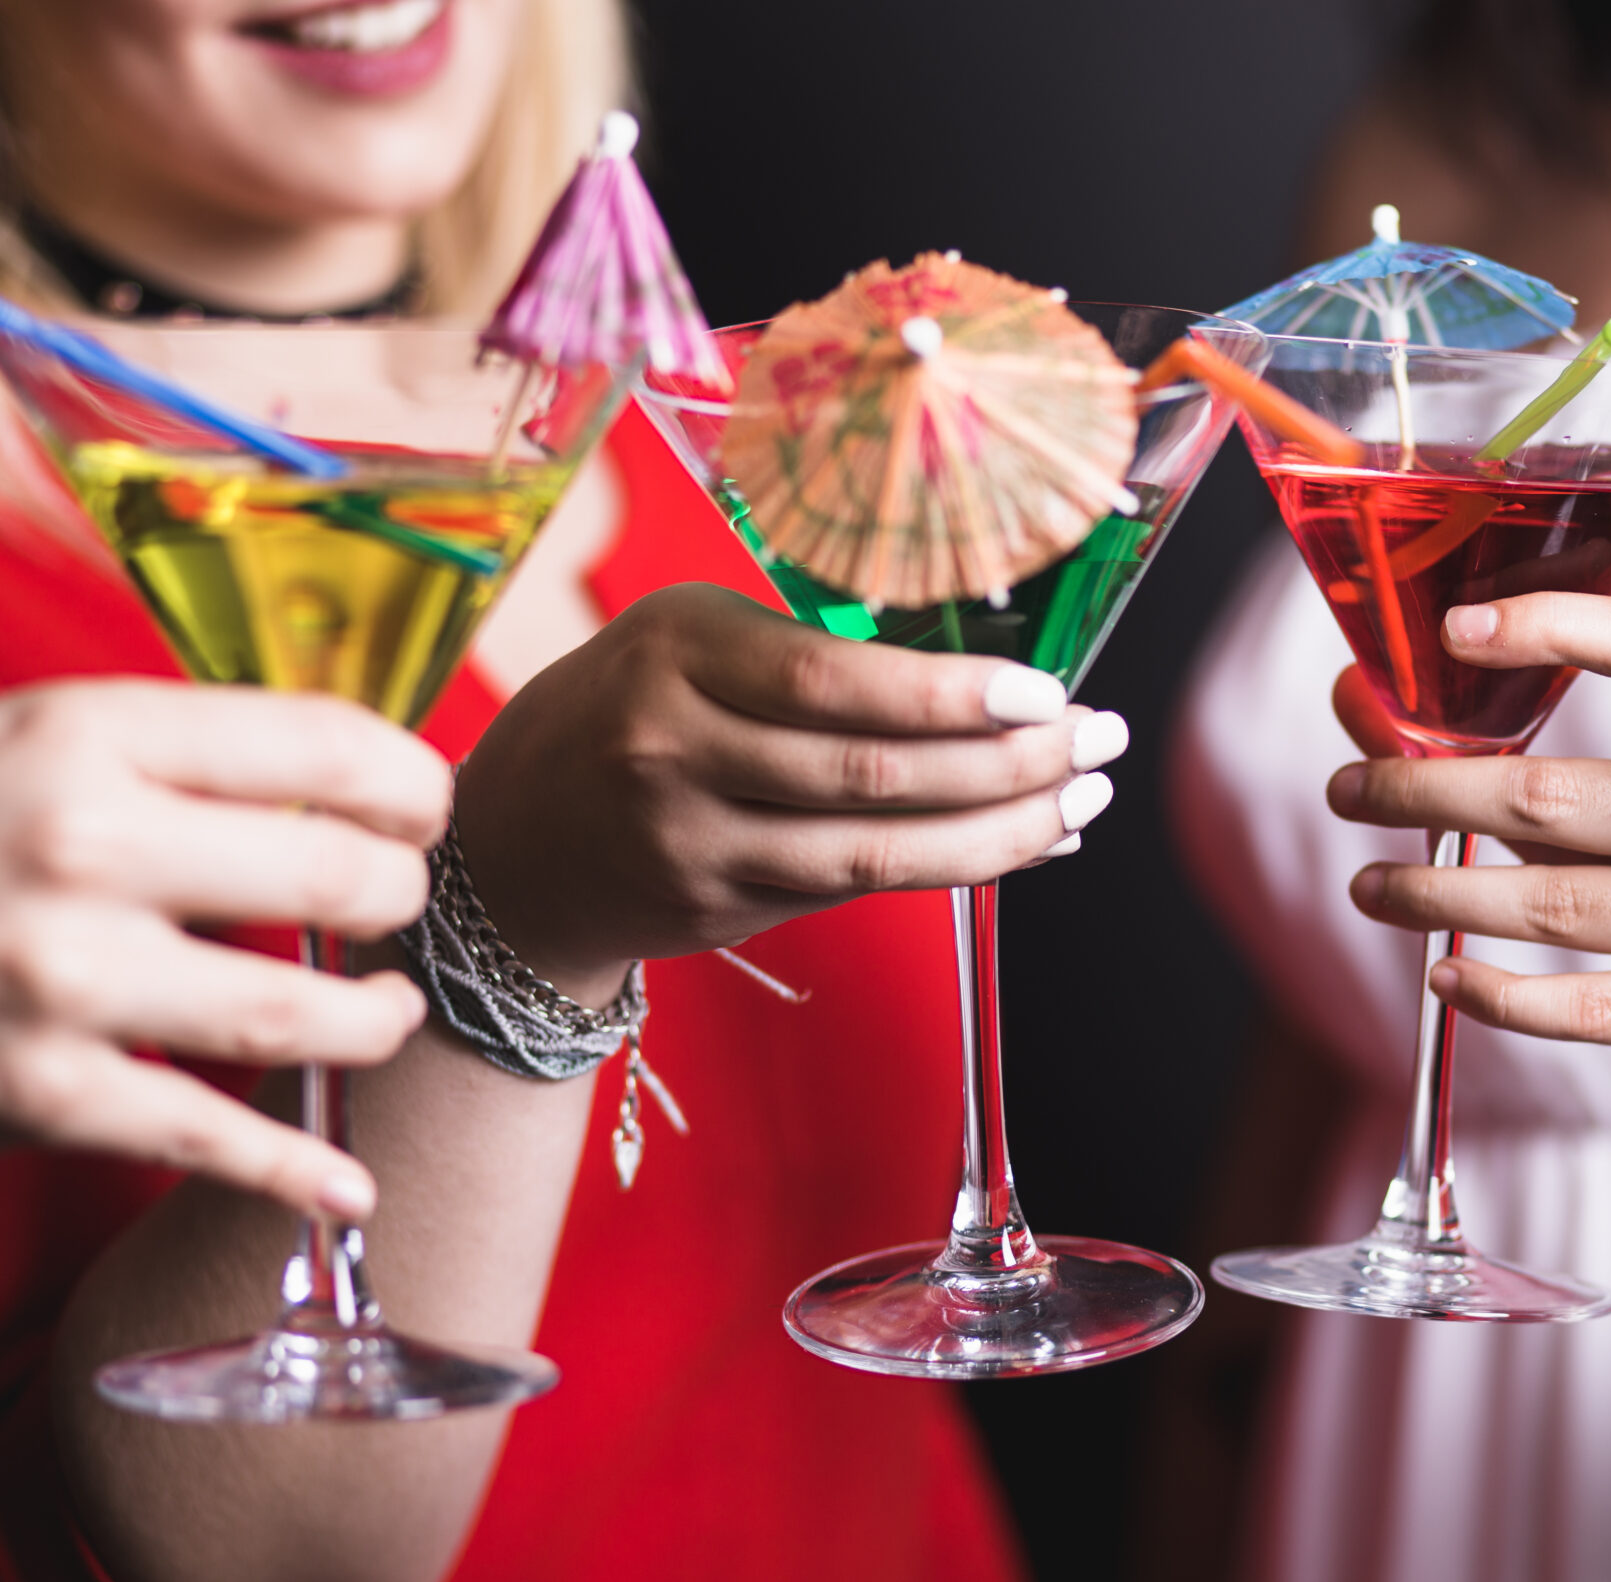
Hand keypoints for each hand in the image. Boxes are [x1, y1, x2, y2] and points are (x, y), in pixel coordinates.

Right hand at [0, 681, 448, 1212]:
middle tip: (395, 912)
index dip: (410, 782)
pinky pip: (209, 1136)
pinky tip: (351, 1187)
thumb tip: (340, 784)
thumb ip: (169, 757)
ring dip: (371, 1021)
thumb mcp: (20, 742)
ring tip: (381, 1013)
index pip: (320, 742)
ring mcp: (62, 977)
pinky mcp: (38, 1092)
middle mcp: (83, 845)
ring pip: (297, 1012)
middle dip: (400, 901)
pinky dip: (296, 1170)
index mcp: (86, 733)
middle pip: (337, 876)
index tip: (423, 812)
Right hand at [453, 585, 1125, 994]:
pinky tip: (1021, 842)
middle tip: (1101, 741)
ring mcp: (694, 845)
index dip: (948, 696)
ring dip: (1001, 831)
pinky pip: (857, 889)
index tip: (1045, 693)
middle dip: (1009, 763)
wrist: (509, 853)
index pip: (830, 683)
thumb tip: (979, 678)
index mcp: (674, 656)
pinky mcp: (719, 911)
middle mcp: (674, 752)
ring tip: (1084, 801)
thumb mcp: (684, 642)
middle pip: (872, 775)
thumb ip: (801, 652)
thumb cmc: (623, 713)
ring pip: (877, 852)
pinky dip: (953, 867)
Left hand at [1327, 593, 1610, 1084]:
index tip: (1452, 629)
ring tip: (1369, 886)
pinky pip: (1584, 1008)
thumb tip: (1355, 695)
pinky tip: (1441, 976)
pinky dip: (1499, 996)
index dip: (1554, 626)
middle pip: (1554, 796)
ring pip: (1554, 905)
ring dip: (1437, 892)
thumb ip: (1498, 743)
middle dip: (1426, 791)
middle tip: (1347, 791)